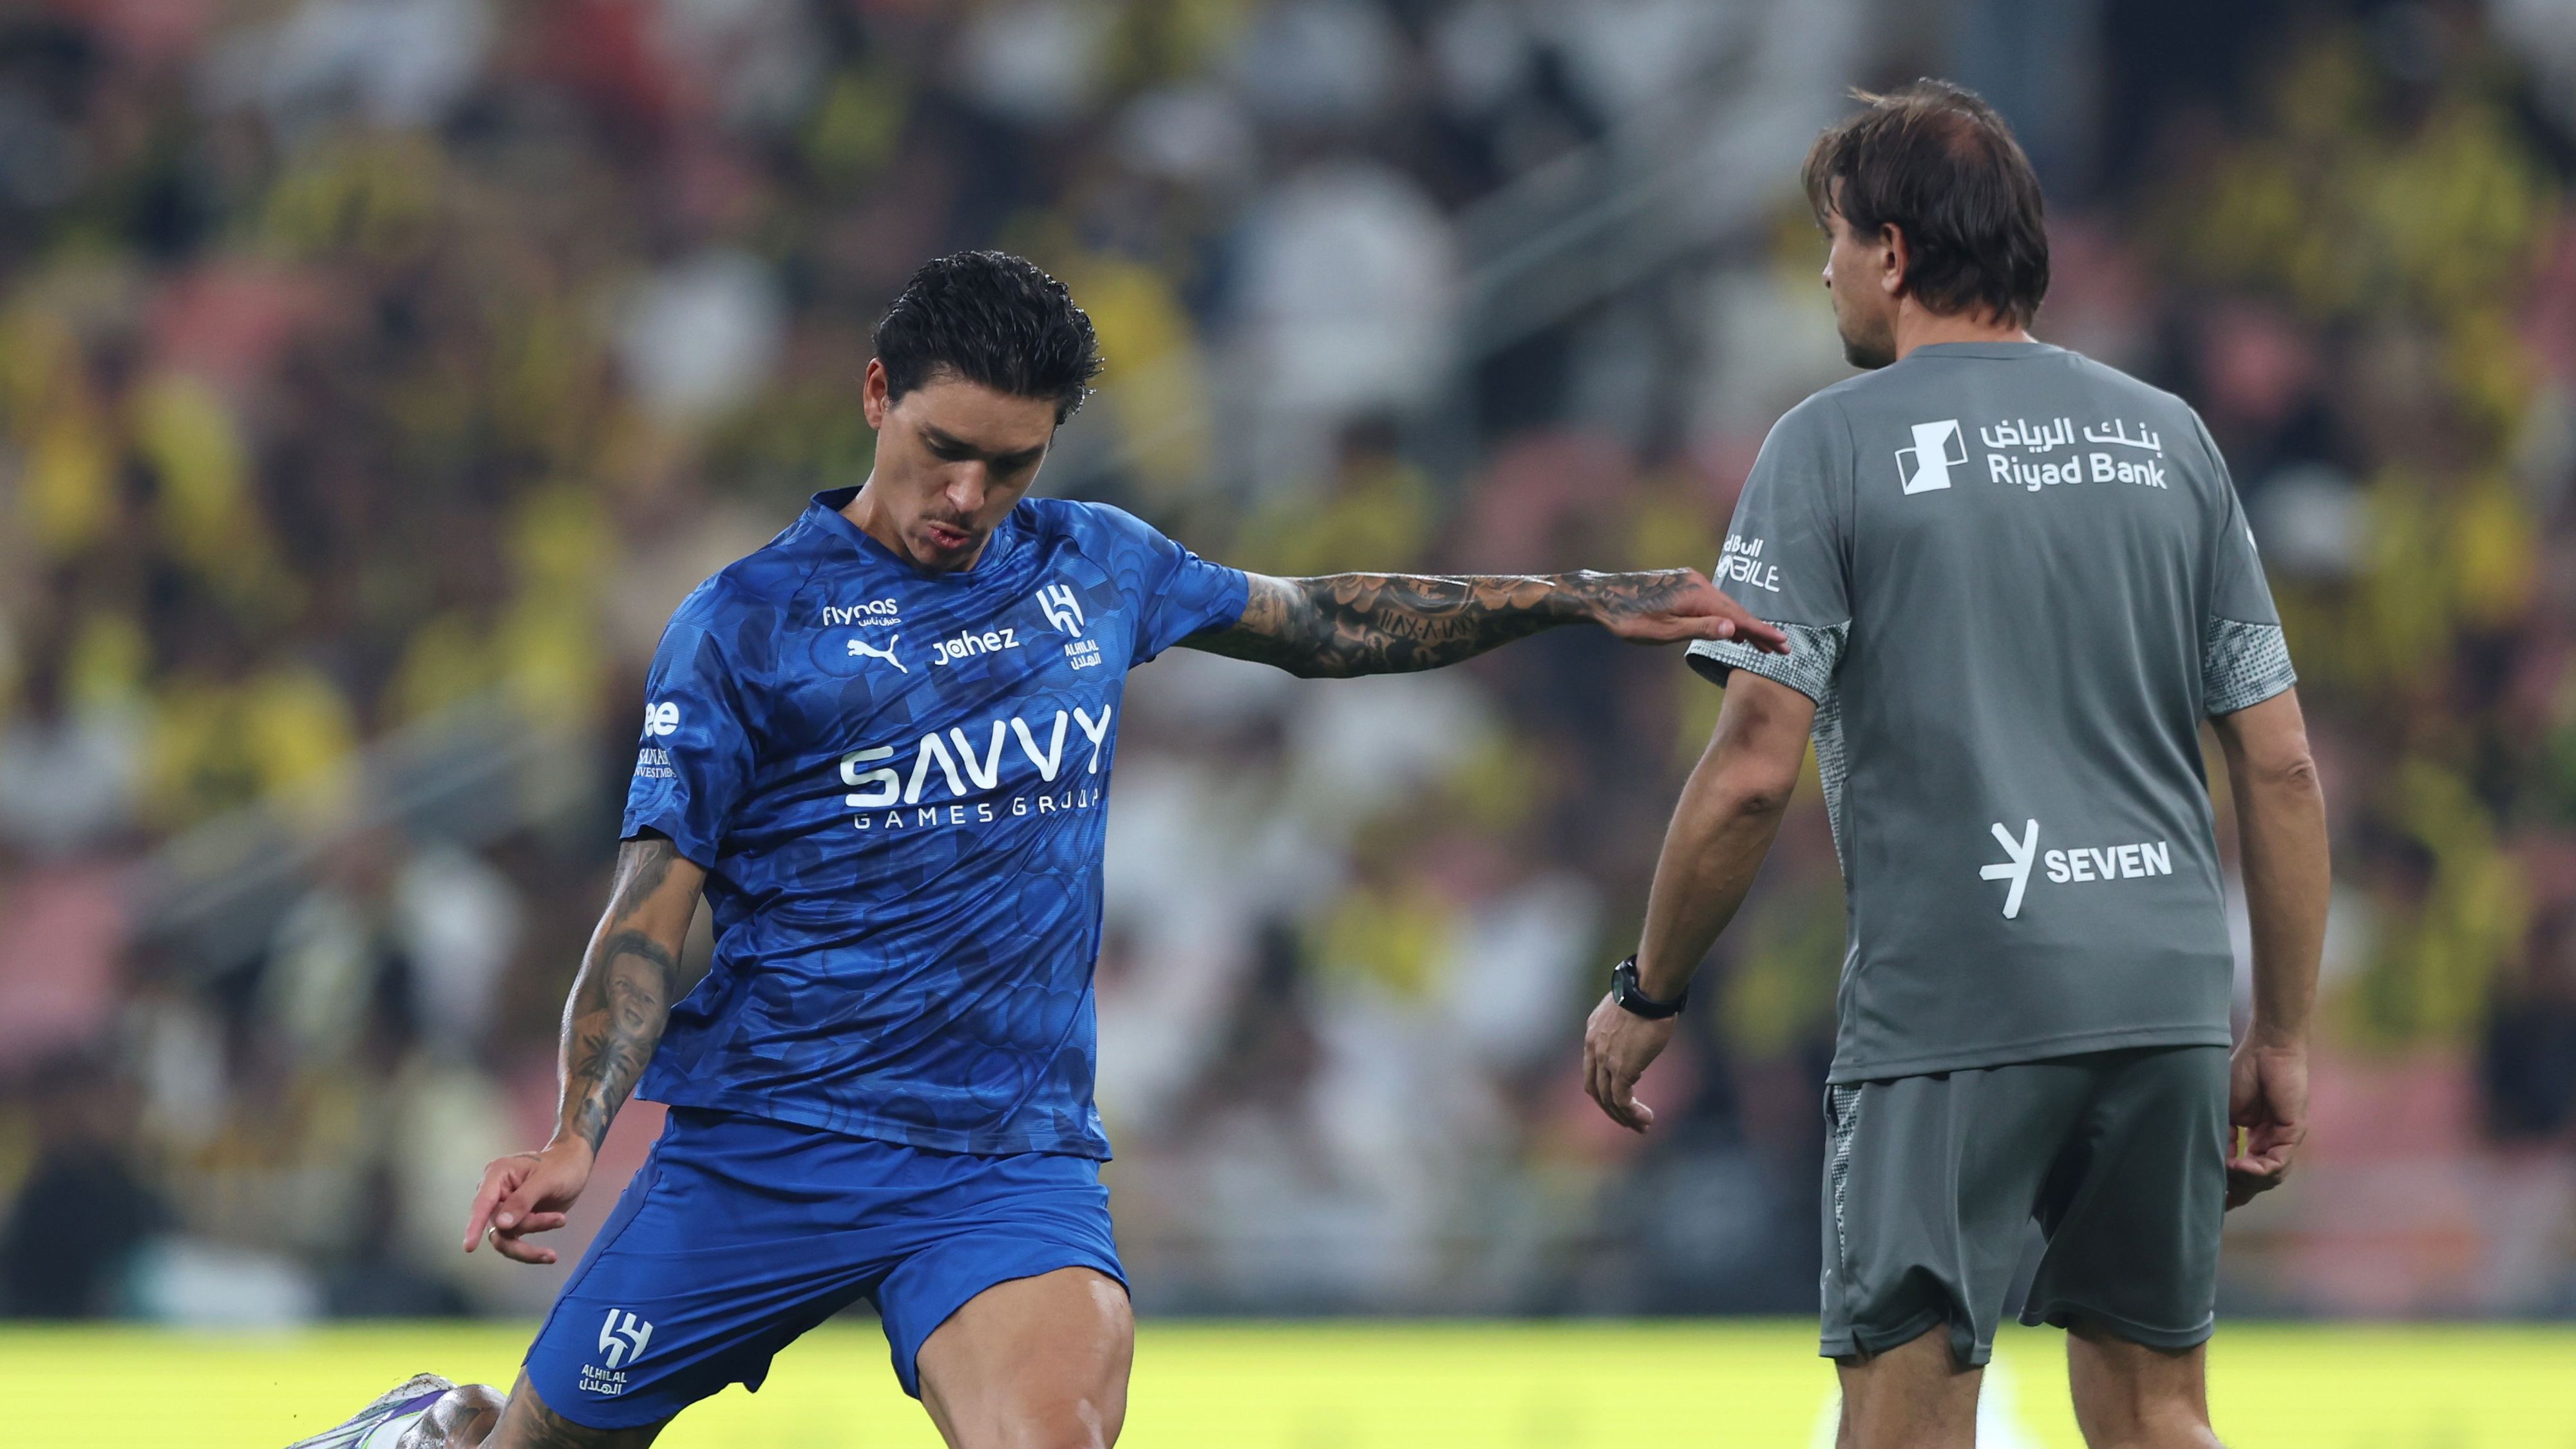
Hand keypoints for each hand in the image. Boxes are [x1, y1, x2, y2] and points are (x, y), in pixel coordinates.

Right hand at [462, 1138, 594, 1263]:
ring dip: (530, 1245)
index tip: (469, 1247)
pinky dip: (531, 1251)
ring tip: (561, 1224)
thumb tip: (501, 1224)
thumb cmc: (561, 1167)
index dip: (474, 1225)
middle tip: (560, 1219)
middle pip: (498, 1224)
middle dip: (529, 1226)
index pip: (482, 1203)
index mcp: (497, 1175)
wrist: (575, 1167)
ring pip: (505, 1238)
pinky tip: (549, 1255)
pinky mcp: (514, 1223)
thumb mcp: (546, 1180)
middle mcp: (495, 1193)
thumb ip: (523, 1201)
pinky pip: (515, 1242)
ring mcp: (503, 1210)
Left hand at [1583, 993, 1676, 1131]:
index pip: (1591, 1068)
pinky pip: (1622, 1099)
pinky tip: (1645, 1118)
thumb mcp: (1627, 1008)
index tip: (1620, 1096)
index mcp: (1593, 1033)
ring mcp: (1605, 1060)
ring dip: (1624, 1117)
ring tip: (1642, 1126)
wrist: (1647, 991)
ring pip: (1608, 1099)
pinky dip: (1632, 1113)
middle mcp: (1593, 1048)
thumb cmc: (1646, 993)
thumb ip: (1626, 1024)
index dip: (1604, 1086)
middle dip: (1610, 1108)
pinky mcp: (1622, 1069)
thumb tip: (1639, 1030)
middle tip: (1627, 1121)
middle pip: (1595, 1088)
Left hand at [1591, 569, 1789, 653]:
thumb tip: (1735, 628)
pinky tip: (1732, 632)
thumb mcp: (1664, 631)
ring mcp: (1691, 582)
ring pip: (1725, 607)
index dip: (1762, 632)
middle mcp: (1699, 583)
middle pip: (1736, 611)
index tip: (1783, 644)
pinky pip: (1713, 603)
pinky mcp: (1683, 585)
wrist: (1602, 596)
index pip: (1738, 617)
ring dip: (1744, 626)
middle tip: (1783, 650)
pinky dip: (1726, 618)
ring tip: (1762, 647)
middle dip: (1759, 631)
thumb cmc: (1629, 619)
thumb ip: (1700, 629)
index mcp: (1697, 595)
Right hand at [2225, 1040, 2307, 1208]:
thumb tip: (2218, 1166)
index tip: (2213, 1200)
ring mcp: (2284, 1138)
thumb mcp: (2225, 1112)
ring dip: (2248, 1181)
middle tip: (2218, 1197)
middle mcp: (2273, 1141)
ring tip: (2228, 1175)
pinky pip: (2279, 1162)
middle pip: (2258, 1180)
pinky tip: (2240, 1166)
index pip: (2246, 1171)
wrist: (2266, 1048)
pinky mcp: (2294, 1132)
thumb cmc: (2243, 1072)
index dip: (2231, 1187)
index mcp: (2256, 1137)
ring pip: (2270, 1176)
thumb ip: (2224, 1138)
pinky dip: (2259, 1169)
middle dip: (2238, 1190)